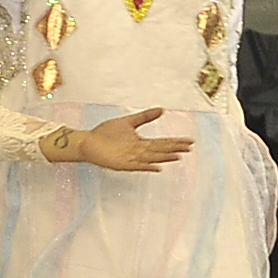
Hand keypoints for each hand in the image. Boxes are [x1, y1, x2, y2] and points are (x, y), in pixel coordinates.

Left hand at [54, 110, 193, 171]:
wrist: (87, 141)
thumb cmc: (105, 133)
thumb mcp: (128, 122)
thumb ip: (144, 117)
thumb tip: (162, 109)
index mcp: (140, 143)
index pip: (162, 142)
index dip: (175, 142)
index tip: (189, 141)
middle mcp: (138, 151)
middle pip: (160, 150)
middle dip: (174, 148)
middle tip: (189, 148)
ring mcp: (131, 158)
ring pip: (152, 158)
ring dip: (165, 157)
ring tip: (178, 156)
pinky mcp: (122, 164)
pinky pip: (137, 166)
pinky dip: (147, 166)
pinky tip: (157, 167)